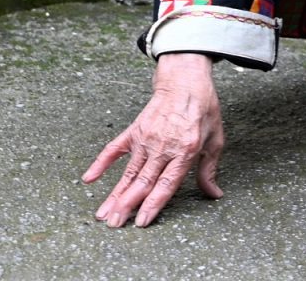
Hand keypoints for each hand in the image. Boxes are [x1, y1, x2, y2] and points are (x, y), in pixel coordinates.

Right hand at [81, 52, 224, 226]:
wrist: (185, 81)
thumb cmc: (203, 109)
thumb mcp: (215, 139)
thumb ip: (209, 169)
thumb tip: (214, 193)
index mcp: (183, 151)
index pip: (166, 184)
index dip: (153, 204)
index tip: (141, 222)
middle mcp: (162, 146)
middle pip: (142, 182)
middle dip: (127, 205)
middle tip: (115, 225)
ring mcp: (145, 138)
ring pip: (128, 172)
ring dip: (115, 194)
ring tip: (103, 213)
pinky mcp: (135, 130)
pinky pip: (115, 148)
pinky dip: (101, 163)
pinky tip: (90, 178)